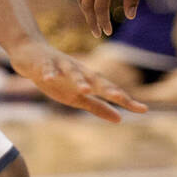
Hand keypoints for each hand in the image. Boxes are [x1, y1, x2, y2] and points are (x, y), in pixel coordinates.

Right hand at [8, 38, 146, 121]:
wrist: (33, 56)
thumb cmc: (60, 80)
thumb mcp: (78, 98)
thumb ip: (98, 107)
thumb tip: (120, 119)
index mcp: (90, 81)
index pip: (111, 91)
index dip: (126, 100)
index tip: (143, 109)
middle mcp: (80, 71)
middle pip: (96, 80)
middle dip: (107, 88)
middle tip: (119, 97)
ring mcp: (62, 66)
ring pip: (72, 72)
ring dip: (78, 80)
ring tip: (85, 89)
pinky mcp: (45, 64)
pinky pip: (47, 69)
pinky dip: (49, 73)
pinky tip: (49, 78)